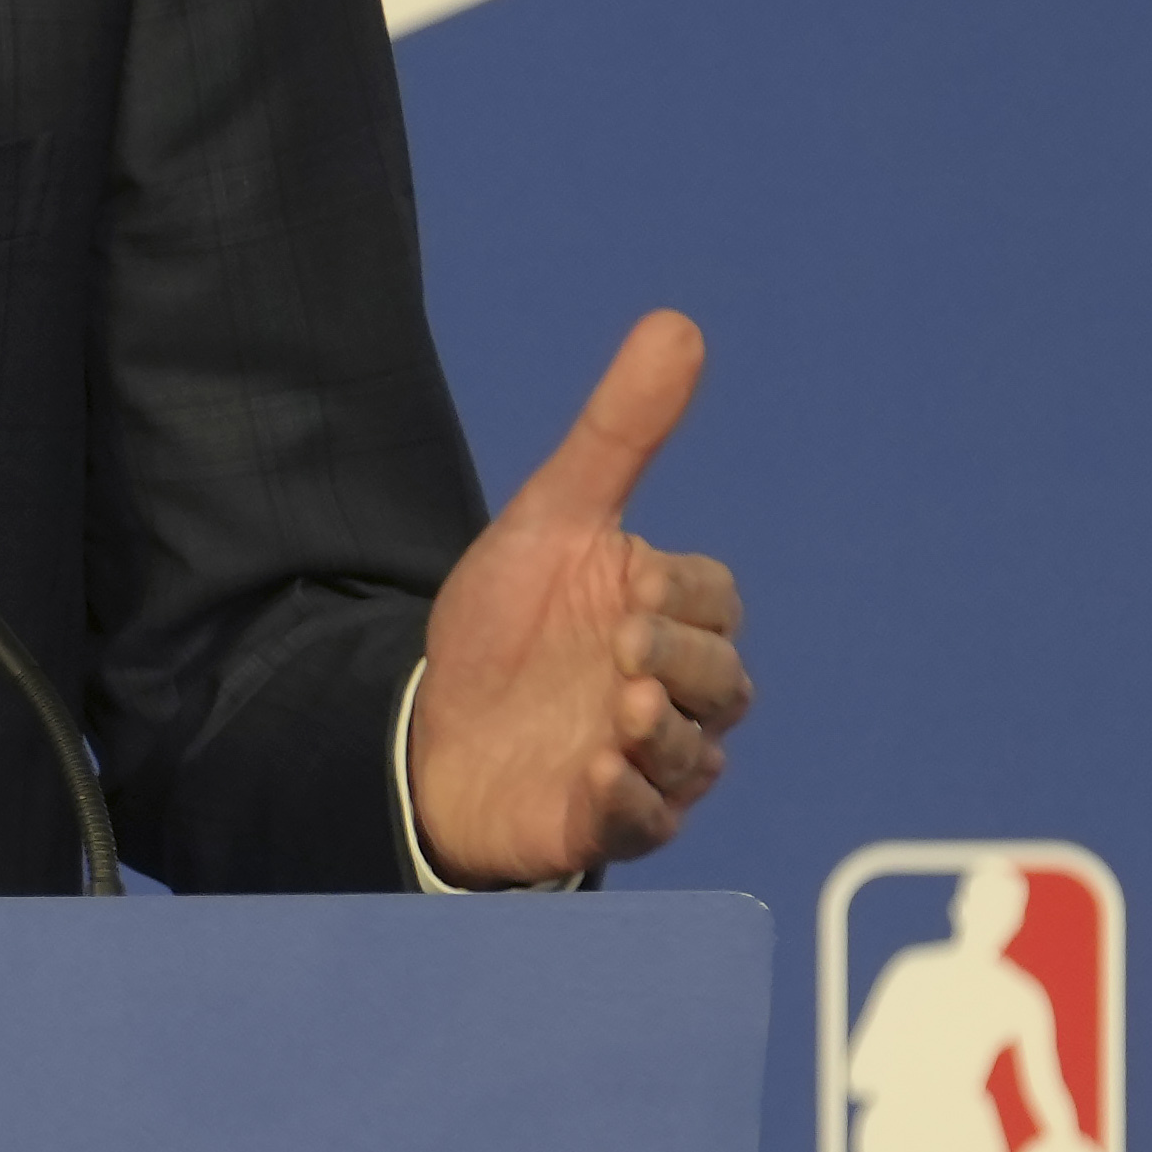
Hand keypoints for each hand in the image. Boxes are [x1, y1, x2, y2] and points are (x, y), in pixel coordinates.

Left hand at [409, 311, 749, 884]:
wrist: (428, 724)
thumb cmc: (503, 626)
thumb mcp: (549, 521)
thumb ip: (617, 434)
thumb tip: (677, 326)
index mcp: (666, 616)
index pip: (716, 602)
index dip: (688, 595)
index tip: (636, 581)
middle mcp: (672, 690)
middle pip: (722, 680)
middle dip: (682, 664)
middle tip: (624, 650)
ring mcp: (645, 760)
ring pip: (696, 755)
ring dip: (665, 736)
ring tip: (618, 712)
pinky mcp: (606, 822)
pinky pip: (647, 825)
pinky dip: (629, 803)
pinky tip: (597, 777)